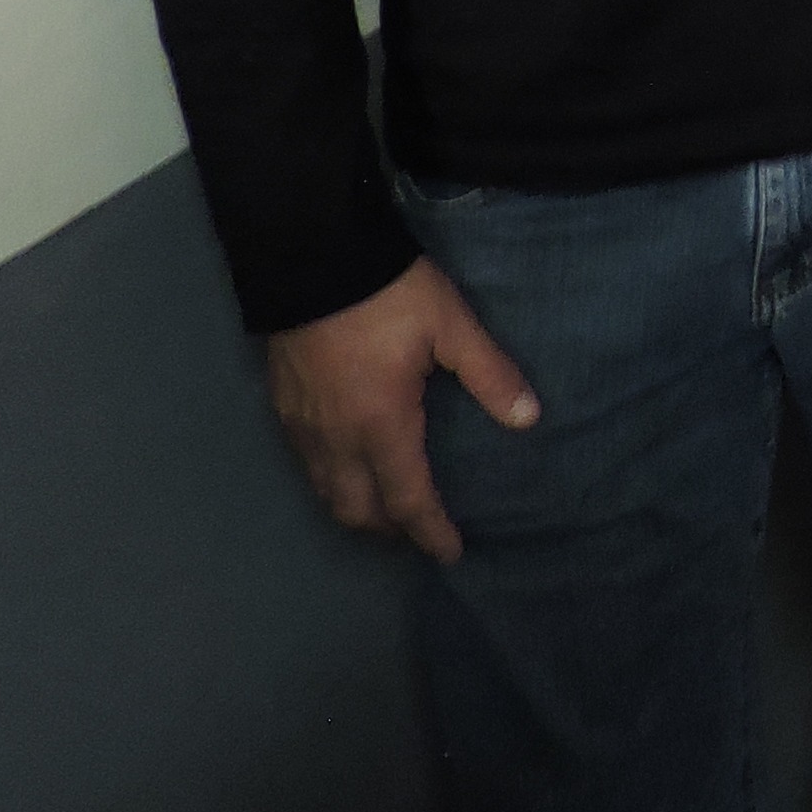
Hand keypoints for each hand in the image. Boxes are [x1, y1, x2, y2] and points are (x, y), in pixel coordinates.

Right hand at [264, 258, 539, 564]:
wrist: (309, 257)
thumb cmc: (388, 294)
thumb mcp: (451, 326)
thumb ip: (490, 374)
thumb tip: (529, 419)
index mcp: (381, 426)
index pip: (407, 500)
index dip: (430, 532)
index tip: (452, 554)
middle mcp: (335, 440)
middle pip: (358, 511)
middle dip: (391, 531)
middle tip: (421, 533)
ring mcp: (303, 427)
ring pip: (326, 493)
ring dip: (358, 511)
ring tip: (388, 510)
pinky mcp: (282, 408)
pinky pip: (307, 467)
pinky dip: (332, 484)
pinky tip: (350, 468)